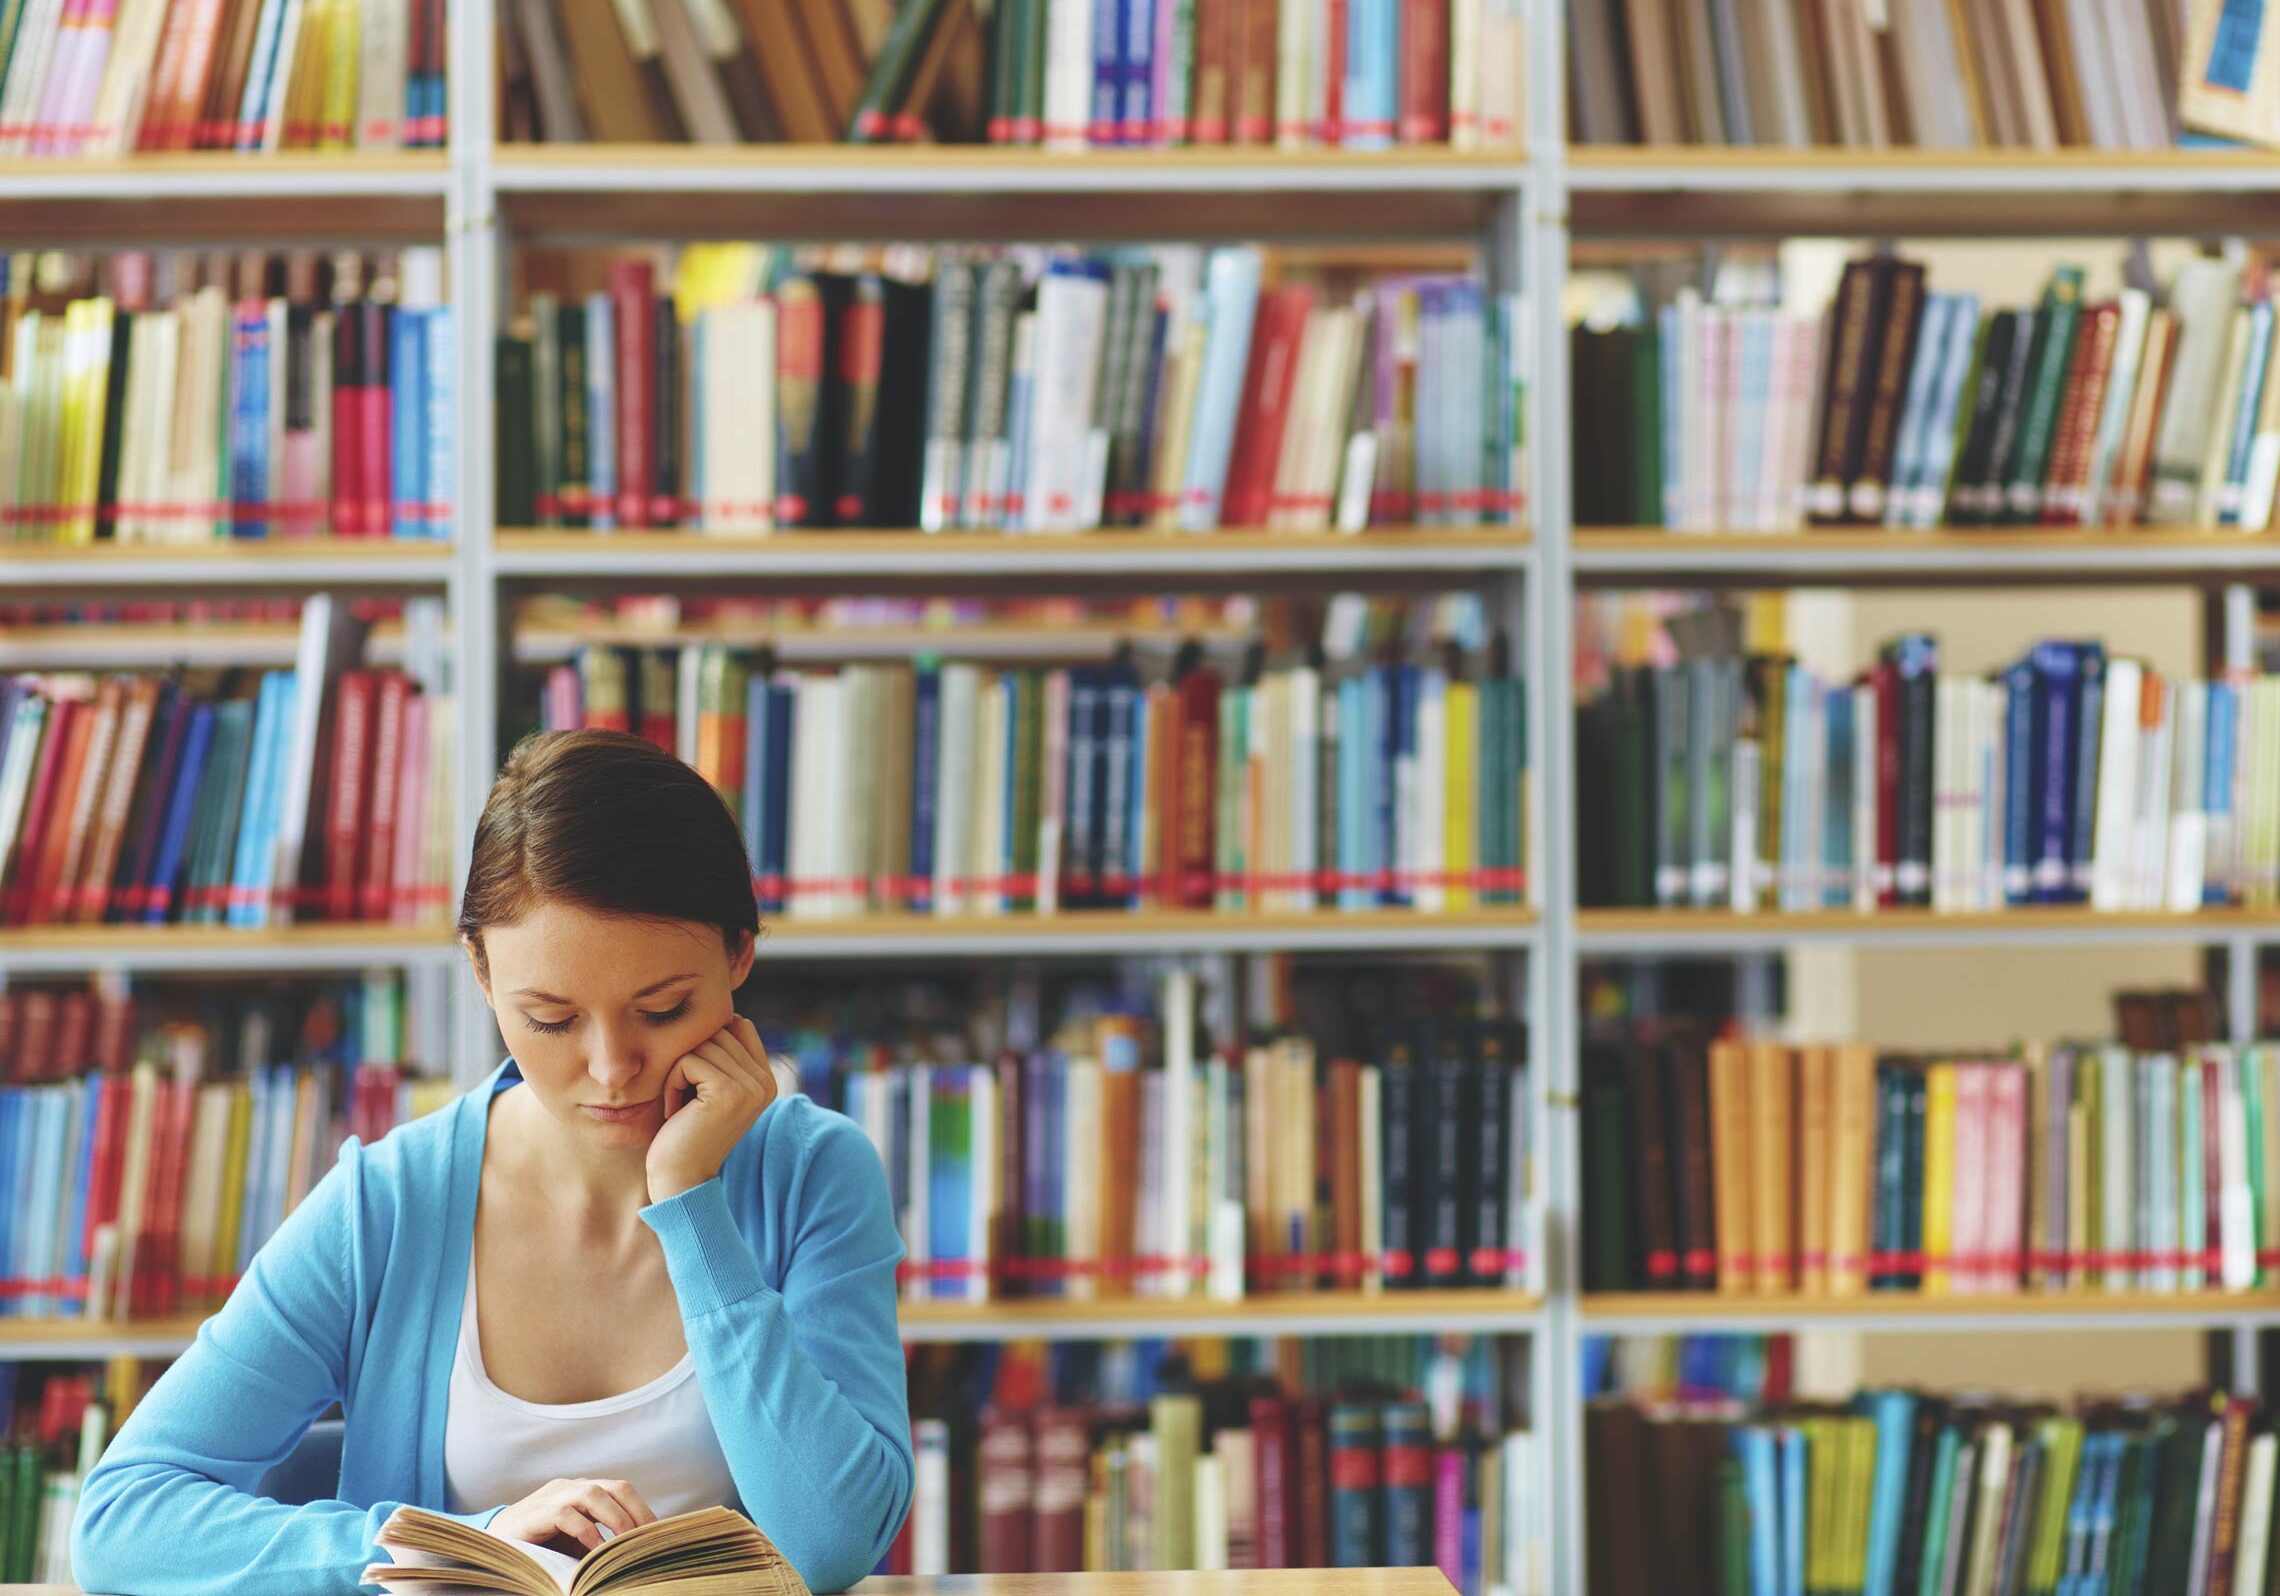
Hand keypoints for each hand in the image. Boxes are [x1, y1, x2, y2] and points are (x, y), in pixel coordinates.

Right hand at [490, 1477, 657, 1556]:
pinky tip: (594, 1550)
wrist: (495, 1548)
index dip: (642, 1509)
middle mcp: (570, 1487)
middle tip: (647, 1539)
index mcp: (584, 1490)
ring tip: (626, 1543)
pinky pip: (566, 1515)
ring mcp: (552, 1497)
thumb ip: (600, 1542)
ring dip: (615, 1519)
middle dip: (635, 1512)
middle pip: (614, 1487)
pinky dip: (585, 1531)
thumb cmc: (540, 1548)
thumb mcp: (575, 1543)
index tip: (657, 1533)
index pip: (622, 1490)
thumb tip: (634, 1556)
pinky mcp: (535, 1513)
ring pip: (592, 1494)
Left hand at [646, 1016, 776, 1203]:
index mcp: (767, 1079)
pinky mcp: (728, 1092)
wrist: (680, 1180)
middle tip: (686, 1099)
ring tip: (682, 1105)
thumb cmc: (685, 1132)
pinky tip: (675, 1111)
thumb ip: (724, 1054)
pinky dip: (671, 1082)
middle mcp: (765, 1081)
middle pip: (718, 1031)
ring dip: (678, 1072)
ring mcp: (750, 1087)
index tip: (696, 1084)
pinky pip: (688, 1060)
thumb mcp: (710, 1088)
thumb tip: (726, 1014)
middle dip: (690, 1059)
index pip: (738, 1026)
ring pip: (701, 1044)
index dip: (707, 1045)